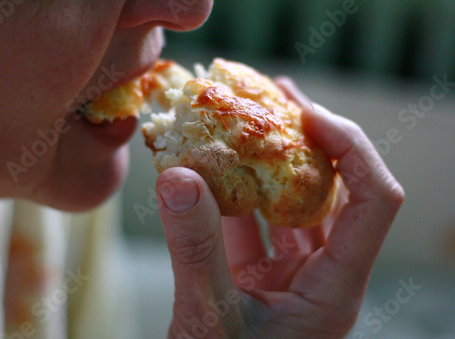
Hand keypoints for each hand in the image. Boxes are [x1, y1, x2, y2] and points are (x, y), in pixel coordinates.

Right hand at [155, 78, 404, 338]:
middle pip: (338, 192)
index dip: (352, 148)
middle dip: (311, 140)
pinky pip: (257, 223)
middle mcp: (323, 277)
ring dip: (273, 164)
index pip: (374, 201)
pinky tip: (213, 170)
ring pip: (295, 204)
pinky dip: (236, 194)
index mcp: (334, 289)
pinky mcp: (261, 277)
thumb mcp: (207, 321)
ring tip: (249, 120)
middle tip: (278, 97)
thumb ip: (194, 250)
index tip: (305, 114)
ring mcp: (293, 276)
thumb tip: (176, 176)